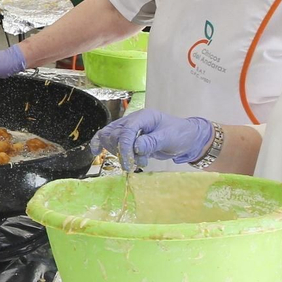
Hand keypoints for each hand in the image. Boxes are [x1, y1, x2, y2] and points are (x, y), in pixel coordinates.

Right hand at [90, 109, 212, 170]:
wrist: (185, 138)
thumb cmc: (180, 135)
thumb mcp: (168, 139)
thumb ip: (151, 142)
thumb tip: (135, 147)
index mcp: (144, 117)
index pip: (127, 130)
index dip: (125, 147)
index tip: (128, 162)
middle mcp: (133, 121)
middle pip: (114, 134)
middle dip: (121, 152)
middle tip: (134, 164)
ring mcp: (129, 129)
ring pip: (109, 137)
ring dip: (118, 153)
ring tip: (134, 162)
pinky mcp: (127, 138)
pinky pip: (109, 139)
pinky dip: (100, 144)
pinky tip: (96, 152)